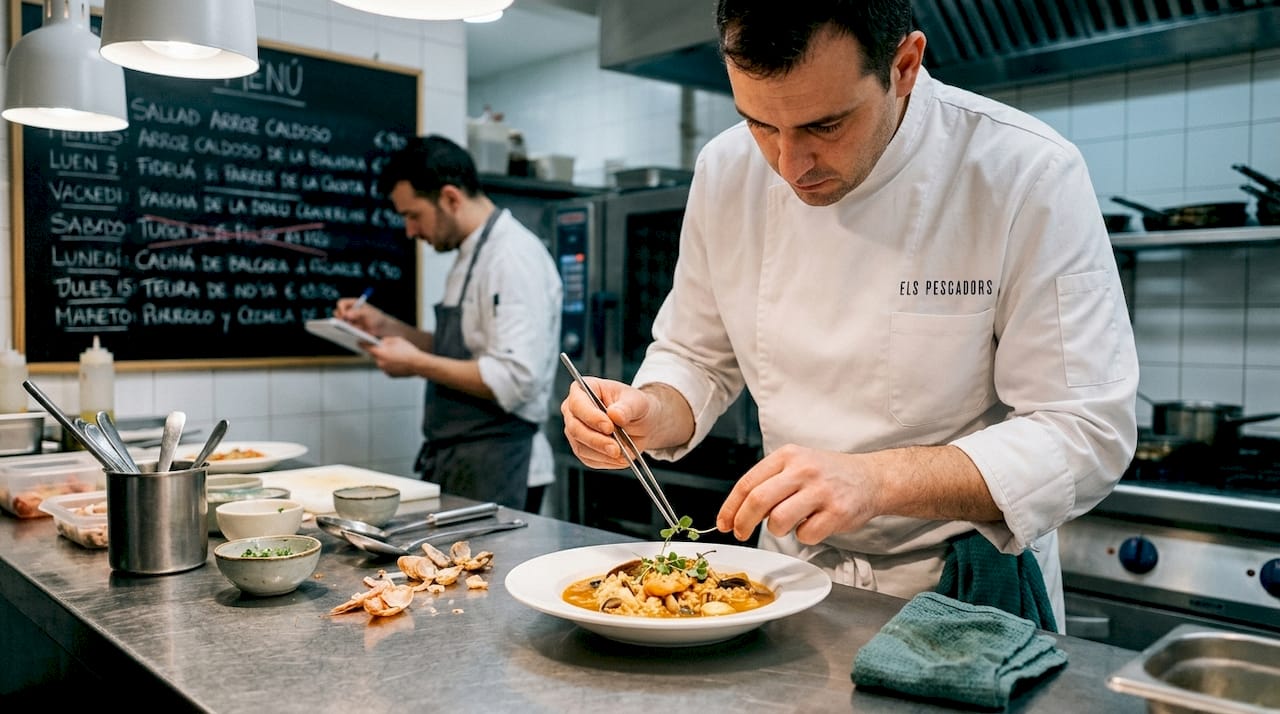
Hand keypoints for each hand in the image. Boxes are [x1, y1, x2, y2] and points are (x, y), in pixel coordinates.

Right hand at [335, 296, 386, 334]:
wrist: (381, 328)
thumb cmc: (376, 317)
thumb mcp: (368, 313)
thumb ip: (358, 312)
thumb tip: (346, 315)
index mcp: (353, 303)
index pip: (341, 303)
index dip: (341, 309)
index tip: (344, 316)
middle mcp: (349, 310)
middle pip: (337, 312)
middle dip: (338, 318)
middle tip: (343, 324)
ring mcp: (349, 319)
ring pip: (339, 321)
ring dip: (340, 325)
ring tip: (346, 329)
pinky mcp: (350, 328)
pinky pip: (343, 329)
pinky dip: (344, 331)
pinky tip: (348, 334)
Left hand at [364, 336, 423, 376]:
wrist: (418, 364)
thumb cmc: (408, 351)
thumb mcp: (396, 340)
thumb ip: (386, 340)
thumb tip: (381, 342)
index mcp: (380, 353)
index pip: (367, 348)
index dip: (363, 344)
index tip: (359, 342)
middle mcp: (380, 363)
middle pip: (376, 355)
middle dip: (380, 352)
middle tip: (388, 348)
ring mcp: (385, 370)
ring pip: (382, 362)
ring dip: (386, 359)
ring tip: (397, 355)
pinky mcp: (390, 375)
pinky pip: (387, 368)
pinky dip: (390, 365)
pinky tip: (399, 362)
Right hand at [560, 378, 662, 469]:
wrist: (641, 424)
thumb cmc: (635, 406)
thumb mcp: (637, 402)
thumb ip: (627, 407)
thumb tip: (615, 414)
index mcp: (583, 389)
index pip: (578, 403)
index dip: (591, 416)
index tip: (609, 427)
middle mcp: (573, 410)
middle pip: (575, 428)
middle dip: (597, 440)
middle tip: (616, 448)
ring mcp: (575, 431)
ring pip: (581, 447)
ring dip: (603, 453)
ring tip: (622, 453)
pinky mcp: (582, 449)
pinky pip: (588, 459)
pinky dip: (605, 461)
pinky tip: (619, 458)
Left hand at [716, 444, 881, 544]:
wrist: (872, 478)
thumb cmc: (828, 475)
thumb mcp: (797, 465)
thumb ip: (769, 483)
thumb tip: (739, 512)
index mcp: (788, 455)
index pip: (748, 482)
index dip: (731, 507)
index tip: (724, 522)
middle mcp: (803, 470)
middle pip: (758, 501)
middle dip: (743, 522)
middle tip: (740, 533)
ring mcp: (821, 491)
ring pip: (779, 520)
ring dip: (776, 530)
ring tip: (787, 524)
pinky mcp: (837, 512)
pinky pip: (806, 534)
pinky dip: (804, 536)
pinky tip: (813, 524)